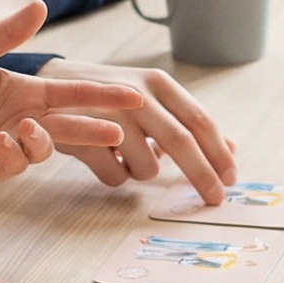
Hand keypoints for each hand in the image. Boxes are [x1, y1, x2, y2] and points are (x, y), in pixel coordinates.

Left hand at [0, 1, 148, 182]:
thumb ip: (5, 34)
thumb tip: (40, 4)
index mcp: (25, 91)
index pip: (72, 93)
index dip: (103, 96)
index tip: (133, 96)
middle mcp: (24, 119)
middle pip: (71, 126)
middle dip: (95, 130)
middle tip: (118, 133)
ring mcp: (11, 145)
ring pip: (45, 148)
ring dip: (43, 141)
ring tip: (25, 129)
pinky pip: (16, 166)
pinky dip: (15, 155)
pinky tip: (1, 142)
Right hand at [38, 58, 238, 205]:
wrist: (50, 83)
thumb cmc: (112, 97)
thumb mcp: (151, 99)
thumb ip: (187, 121)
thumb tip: (232, 148)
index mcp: (158, 84)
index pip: (200, 121)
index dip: (219, 153)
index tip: (231, 178)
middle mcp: (136, 95)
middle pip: (181, 142)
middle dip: (203, 175)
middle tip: (215, 199)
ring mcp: (108, 115)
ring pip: (146, 166)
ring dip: (143, 172)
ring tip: (125, 155)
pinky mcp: (82, 136)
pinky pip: (115, 177)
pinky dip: (116, 175)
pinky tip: (103, 157)